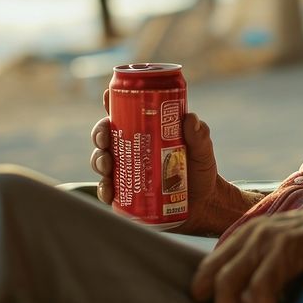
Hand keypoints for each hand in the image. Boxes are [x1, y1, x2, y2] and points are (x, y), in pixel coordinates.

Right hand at [90, 90, 248, 234]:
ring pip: (101, 161)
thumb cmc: (199, 171)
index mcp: (146, 131)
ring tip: (108, 166)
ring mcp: (125, 171)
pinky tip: (108, 190)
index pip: (124, 112)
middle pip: (106, 136)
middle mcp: (131, 149)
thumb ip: (199, 135)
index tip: (107, 98)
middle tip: (105, 140)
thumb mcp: (202, 150)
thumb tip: (190, 118)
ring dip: (99, 161)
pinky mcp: (125, 195)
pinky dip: (104, 190)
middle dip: (99, 134)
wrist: (203, 204)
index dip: (112, 103)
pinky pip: (107, 191)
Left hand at [190, 196, 302, 302]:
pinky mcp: (286, 247)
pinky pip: (260, 287)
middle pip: (212, 277)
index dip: (206, 296)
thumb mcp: (281, 254)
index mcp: (245, 234)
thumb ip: (259, 273)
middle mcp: (250, 234)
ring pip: (228, 283)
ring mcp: (266, 239)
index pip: (208, 267)